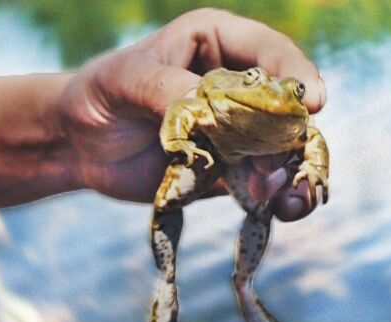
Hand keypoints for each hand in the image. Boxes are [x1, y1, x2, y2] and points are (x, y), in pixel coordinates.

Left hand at [59, 8, 326, 220]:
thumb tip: (220, 119)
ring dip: (293, 175)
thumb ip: (172, 91)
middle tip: (290, 166)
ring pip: (284, 149)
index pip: (271, 52)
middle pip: (287, 107)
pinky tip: (275, 210)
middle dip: (295, 137)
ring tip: (288, 202)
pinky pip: (262, 182)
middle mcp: (237, 84)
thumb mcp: (128, 81)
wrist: (78, 144)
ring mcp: (238, 130)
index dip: (296, 76)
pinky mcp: (230, 168)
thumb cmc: (100, 94)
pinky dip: (273, 197)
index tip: (311, 103)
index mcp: (218, 43)